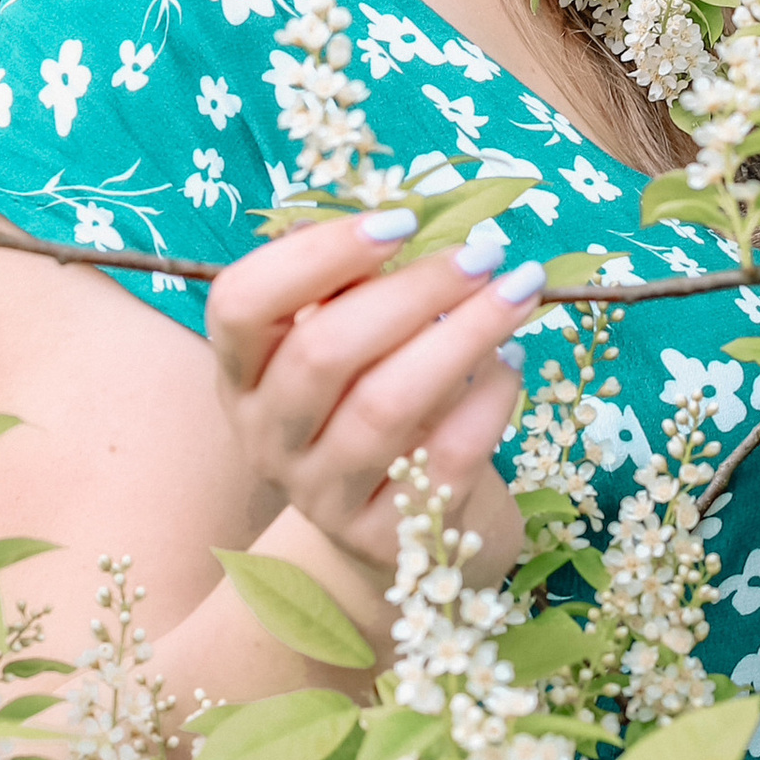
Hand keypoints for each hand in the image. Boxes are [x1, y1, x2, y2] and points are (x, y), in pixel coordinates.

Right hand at [205, 207, 541, 585]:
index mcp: (241, 373)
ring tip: (518, 292)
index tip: (400, 220)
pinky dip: (489, 399)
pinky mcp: (386, 538)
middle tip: (482, 254)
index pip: (241, 304)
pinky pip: (446, 457)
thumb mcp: (343, 346)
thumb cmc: (367, 404)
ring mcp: (320, 494)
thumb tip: (401, 226)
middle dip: (412, 291)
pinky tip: (513, 361)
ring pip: (386, 406)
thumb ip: (350, 289)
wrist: (390, 530)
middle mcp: (266, 436)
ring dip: (463, 336)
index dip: (316, 254)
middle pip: (322, 351)